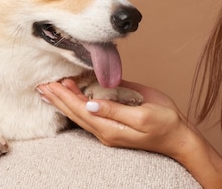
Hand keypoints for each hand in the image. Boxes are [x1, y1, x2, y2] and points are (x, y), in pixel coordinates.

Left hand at [37, 79, 193, 158]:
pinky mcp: (114, 125)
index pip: (80, 110)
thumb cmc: (165, 124)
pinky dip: (78, 103)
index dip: (64, 96)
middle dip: (58, 98)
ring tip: (50, 91)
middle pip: (75, 113)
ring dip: (65, 101)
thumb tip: (90, 103)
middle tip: (42, 85)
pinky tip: (73, 96)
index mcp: (110, 128)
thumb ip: (115, 109)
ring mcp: (109, 130)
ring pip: (80, 115)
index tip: (51, 84)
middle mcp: (105, 130)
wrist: (179, 137)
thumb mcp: (142, 115)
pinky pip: (91, 114)